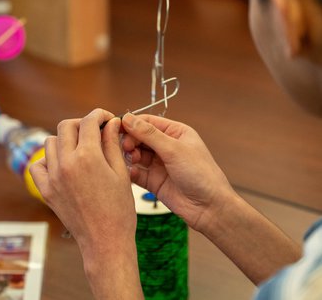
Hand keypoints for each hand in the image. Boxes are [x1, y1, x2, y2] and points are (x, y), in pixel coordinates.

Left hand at [30, 108, 135, 256]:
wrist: (105, 241)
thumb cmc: (119, 208)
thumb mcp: (121, 172)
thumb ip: (113, 143)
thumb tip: (112, 123)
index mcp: (88, 156)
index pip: (89, 121)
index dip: (100, 115)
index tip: (107, 118)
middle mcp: (66, 163)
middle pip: (66, 126)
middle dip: (82, 123)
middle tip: (95, 130)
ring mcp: (52, 177)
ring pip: (51, 142)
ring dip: (66, 139)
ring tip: (81, 147)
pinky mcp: (46, 190)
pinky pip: (38, 164)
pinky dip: (49, 159)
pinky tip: (64, 164)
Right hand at [122, 112, 234, 231]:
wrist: (208, 207)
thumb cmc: (201, 174)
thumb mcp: (174, 149)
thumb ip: (149, 134)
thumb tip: (128, 118)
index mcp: (175, 133)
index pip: (148, 122)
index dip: (132, 123)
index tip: (117, 127)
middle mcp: (166, 146)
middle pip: (140, 137)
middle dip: (131, 141)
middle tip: (127, 147)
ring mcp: (160, 164)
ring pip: (136, 154)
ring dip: (131, 156)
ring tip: (133, 160)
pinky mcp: (154, 181)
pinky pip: (137, 172)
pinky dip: (131, 171)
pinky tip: (131, 173)